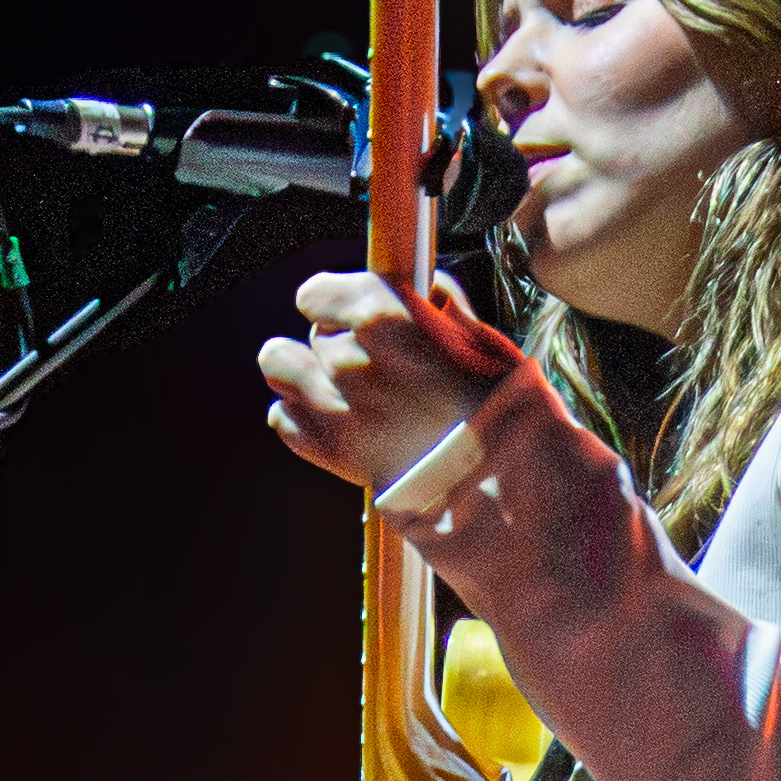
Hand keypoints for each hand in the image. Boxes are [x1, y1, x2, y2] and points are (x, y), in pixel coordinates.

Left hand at [260, 269, 519, 497]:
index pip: (316, 293)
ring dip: (306, 375)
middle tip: (378, 372)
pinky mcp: (328, 450)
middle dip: (341, 347)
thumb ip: (440, 307)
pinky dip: (301, 419)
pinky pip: (283, 418)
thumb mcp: (480, 339)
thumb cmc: (499, 411)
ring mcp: (332, 405)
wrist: (499, 489)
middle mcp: (347, 356)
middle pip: (315, 335)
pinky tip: (336, 425)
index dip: (338, 305)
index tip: (359, 320)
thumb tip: (424, 292)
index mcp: (381, 314)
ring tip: (341, 392)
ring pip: (280, 366)